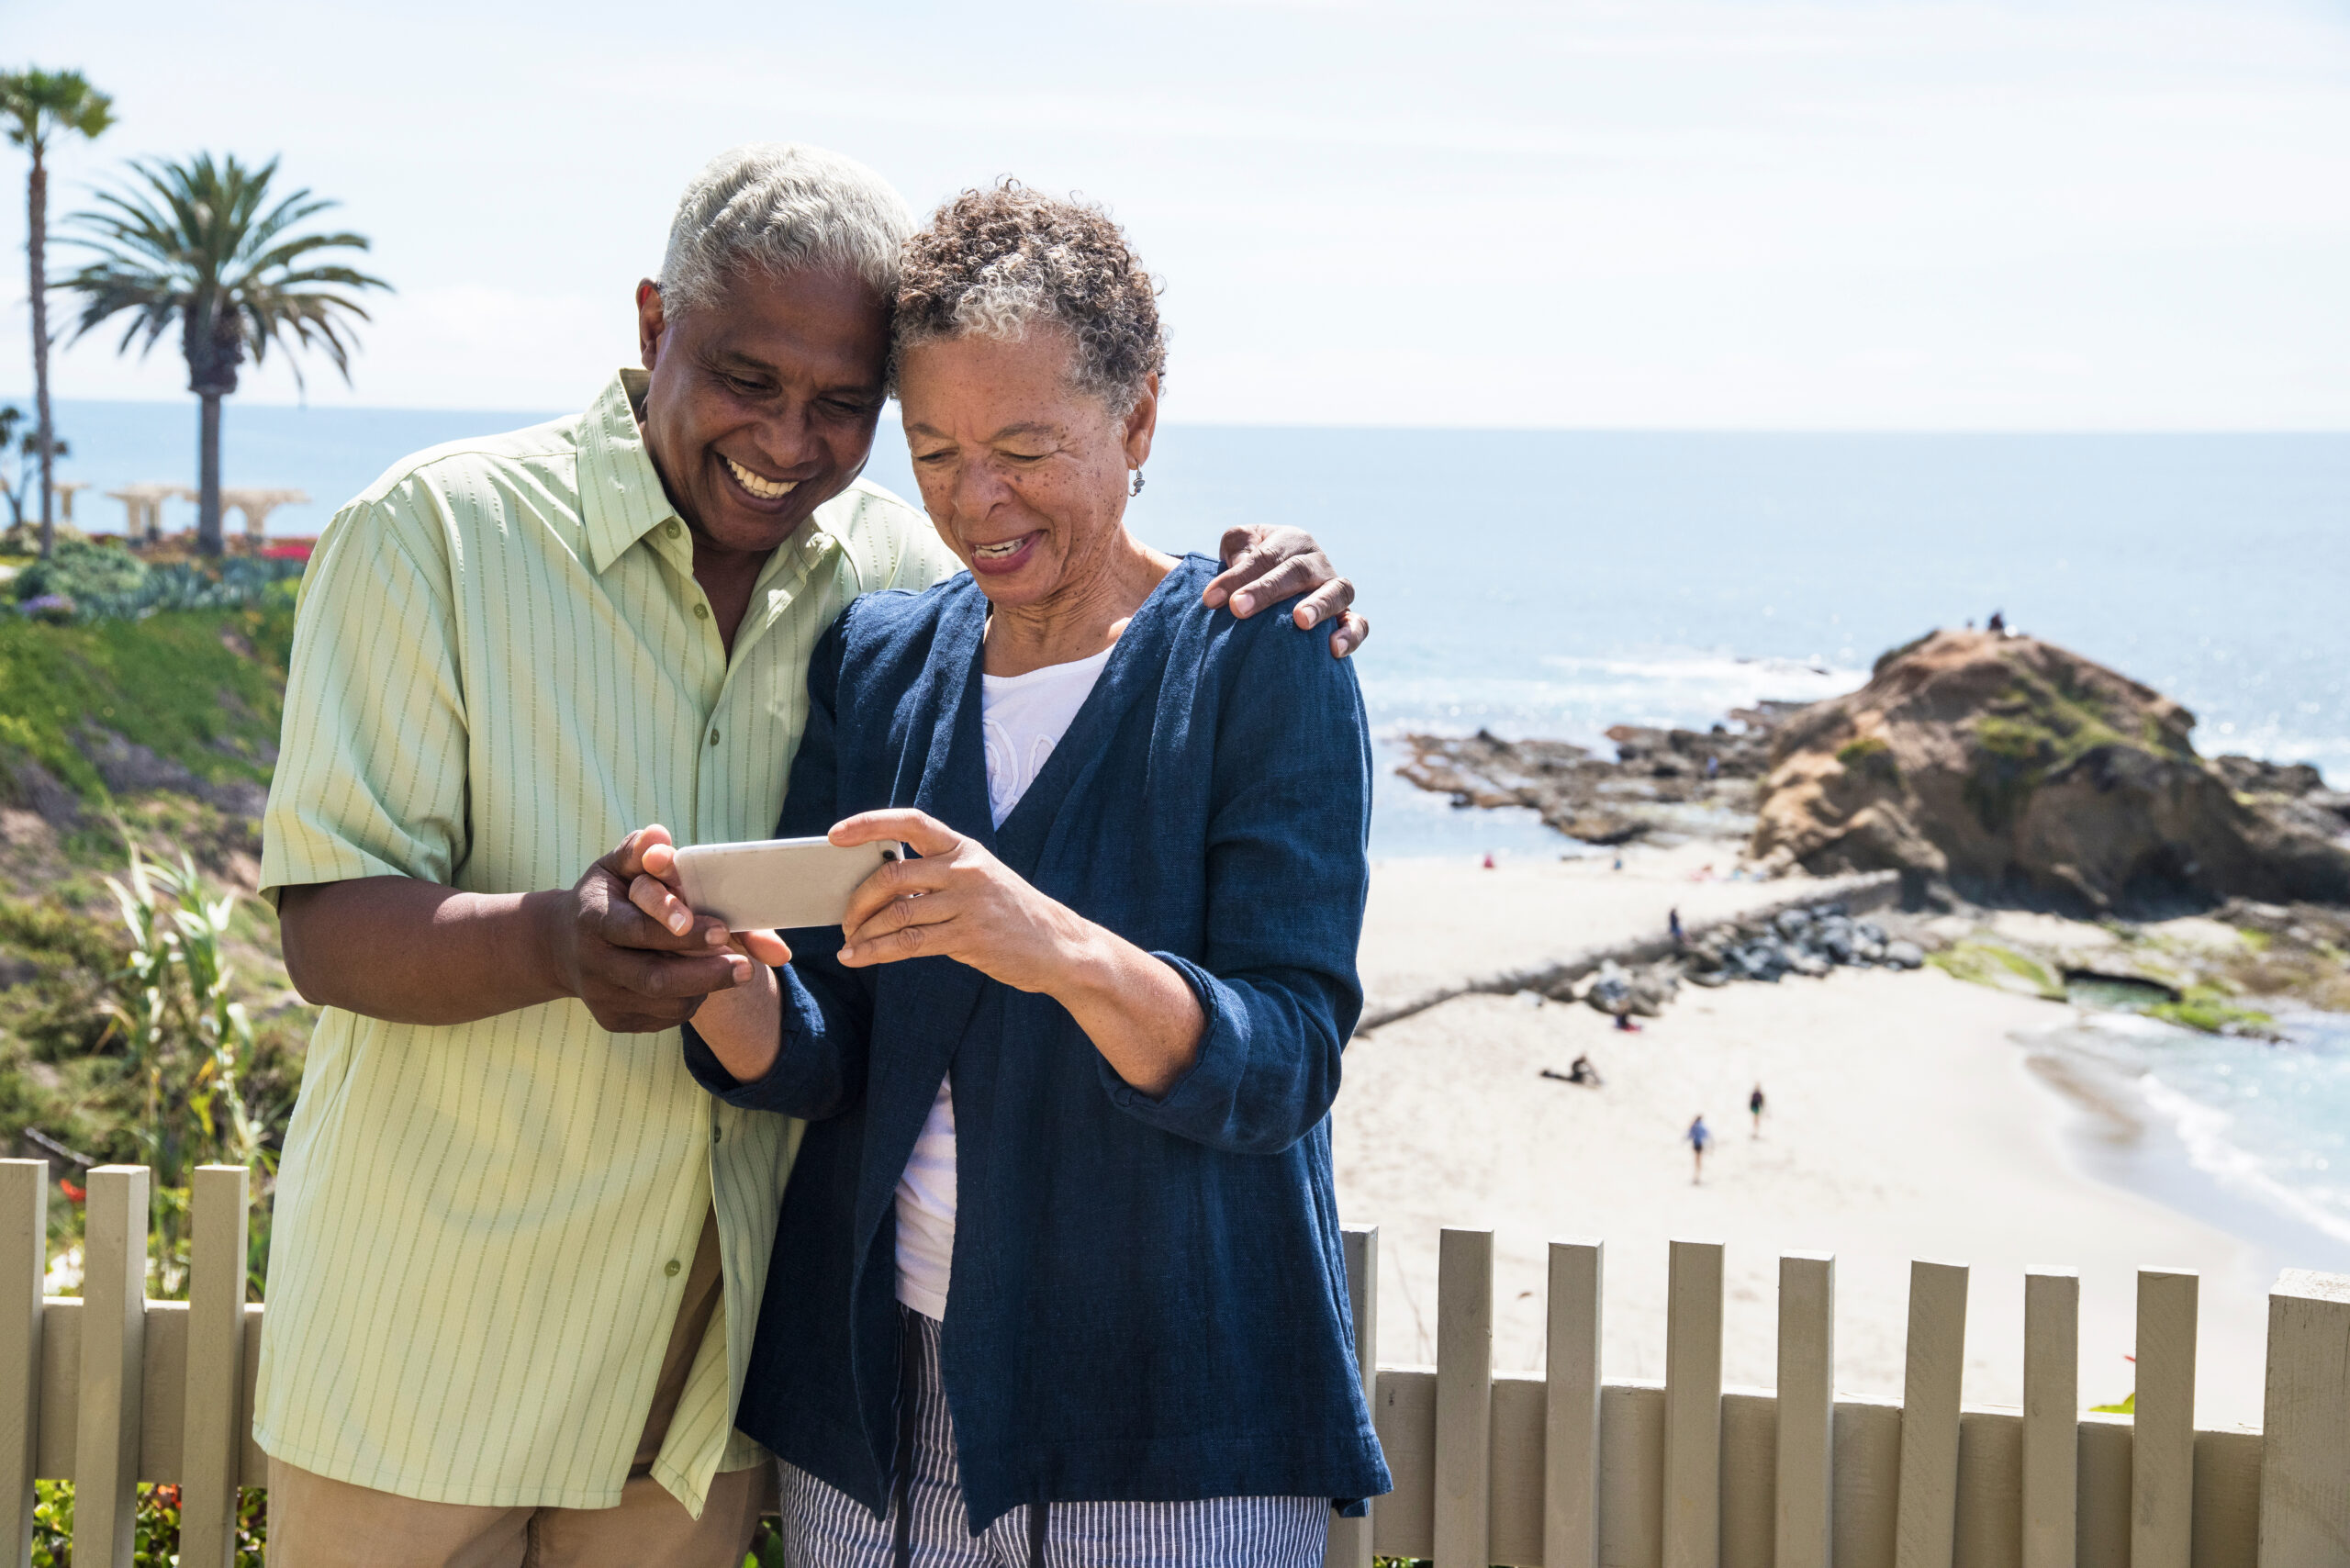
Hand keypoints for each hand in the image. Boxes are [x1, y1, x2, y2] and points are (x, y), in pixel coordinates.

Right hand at [543, 825, 761, 1033]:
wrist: (562, 946)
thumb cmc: (606, 896)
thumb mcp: (616, 866)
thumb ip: (641, 850)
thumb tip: (661, 836)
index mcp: (593, 919)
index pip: (639, 930)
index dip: (682, 934)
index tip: (724, 931)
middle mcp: (592, 963)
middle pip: (655, 978)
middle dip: (707, 973)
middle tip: (746, 967)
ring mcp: (600, 997)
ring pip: (664, 1003)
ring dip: (704, 987)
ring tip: (727, 969)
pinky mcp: (612, 1020)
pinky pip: (663, 1018)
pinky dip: (690, 1001)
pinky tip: (699, 982)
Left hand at [829, 809, 1085, 989]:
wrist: (1059, 947)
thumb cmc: (1010, 913)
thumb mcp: (979, 879)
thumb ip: (937, 877)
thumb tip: (878, 889)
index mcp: (964, 848)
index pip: (911, 821)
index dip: (870, 824)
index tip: (836, 834)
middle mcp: (965, 870)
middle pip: (892, 875)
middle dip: (858, 899)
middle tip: (845, 918)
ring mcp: (968, 903)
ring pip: (896, 914)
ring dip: (863, 931)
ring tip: (849, 943)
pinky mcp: (968, 937)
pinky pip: (908, 944)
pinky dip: (875, 952)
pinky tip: (857, 958)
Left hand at [1200, 524, 1368, 657]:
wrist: (1274, 580)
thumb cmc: (1250, 563)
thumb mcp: (1239, 545)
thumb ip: (1238, 549)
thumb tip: (1241, 568)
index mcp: (1291, 540)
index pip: (1263, 556)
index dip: (1236, 577)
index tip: (1210, 599)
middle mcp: (1317, 562)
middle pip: (1297, 571)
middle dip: (1267, 590)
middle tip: (1239, 609)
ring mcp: (1335, 588)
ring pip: (1337, 591)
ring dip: (1319, 606)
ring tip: (1300, 621)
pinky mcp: (1346, 616)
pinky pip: (1359, 624)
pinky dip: (1351, 634)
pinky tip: (1334, 650)